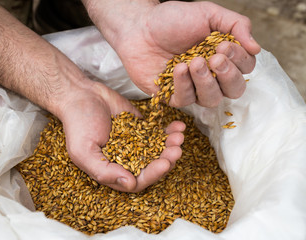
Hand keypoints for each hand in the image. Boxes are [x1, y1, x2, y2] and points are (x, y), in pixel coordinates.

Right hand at [58, 80, 184, 191]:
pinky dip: (170, 131)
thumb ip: (103, 170)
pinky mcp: (142, 128)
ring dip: (171, 146)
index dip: (153, 174)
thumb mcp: (83, 151)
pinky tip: (178, 125)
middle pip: (152, 167)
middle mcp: (127, 160)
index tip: (164, 163)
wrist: (81, 95)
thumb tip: (129, 184)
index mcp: (113, 171)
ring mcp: (136, 144)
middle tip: (176, 149)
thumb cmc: (78, 124)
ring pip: (159, 150)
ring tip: (179, 136)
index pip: (138, 180)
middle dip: (166, 160)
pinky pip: (159, 132)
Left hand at [87, 1, 260, 107]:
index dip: (239, 61)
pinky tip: (178, 68)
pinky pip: (185, 100)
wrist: (139, 26)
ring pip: (211, 100)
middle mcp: (210, 76)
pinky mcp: (171, 95)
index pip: (245, 69)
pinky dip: (184, 85)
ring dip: (206, 82)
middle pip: (233, 90)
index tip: (225, 46)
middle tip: (215, 58)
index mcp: (223, 57)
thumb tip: (256, 48)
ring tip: (195, 62)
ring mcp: (191, 88)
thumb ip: (236, 25)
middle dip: (228, 76)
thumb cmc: (172, 19)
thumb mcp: (209, 14)